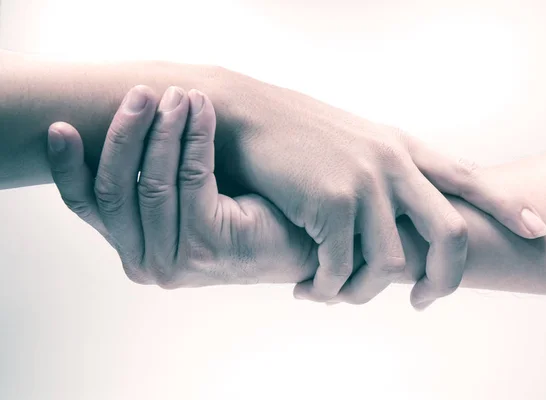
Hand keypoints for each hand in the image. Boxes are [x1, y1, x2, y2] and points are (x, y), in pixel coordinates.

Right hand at [46, 85, 317, 287]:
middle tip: (142, 93)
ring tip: (177, 94)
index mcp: (134, 251)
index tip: (62, 125)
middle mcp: (146, 264)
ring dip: (163, 130)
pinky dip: (195, 137)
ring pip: (152, 181)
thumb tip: (119, 124)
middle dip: (125, 133)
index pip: (88, 205)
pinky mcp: (206, 244)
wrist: (296, 242)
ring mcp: (175, 260)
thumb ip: (147, 182)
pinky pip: (191, 177)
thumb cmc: (239, 214)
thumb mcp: (180, 199)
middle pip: (115, 190)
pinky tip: (202, 110)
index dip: (69, 165)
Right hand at [218, 71, 545, 308]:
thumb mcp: (352, 142)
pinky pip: (341, 267)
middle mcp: (392, 163)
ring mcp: (364, 182)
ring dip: (362, 292)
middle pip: (449, 232)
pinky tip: (309, 289)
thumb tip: (399, 212)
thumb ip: (384, 169)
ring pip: (389, 263)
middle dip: (446, 278)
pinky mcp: (330, 202)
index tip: (534, 228)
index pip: (466, 176)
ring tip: (336, 296)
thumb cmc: (294, 134)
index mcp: (400, 147)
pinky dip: (327, 288)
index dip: (504, 204)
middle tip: (425, 302)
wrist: (245, 115)